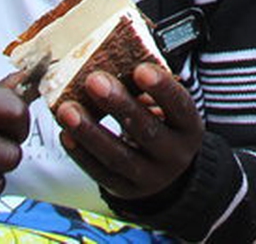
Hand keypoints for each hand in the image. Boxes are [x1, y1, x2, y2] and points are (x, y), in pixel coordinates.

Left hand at [55, 62, 204, 204]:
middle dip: (118, 104)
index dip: (162, 88)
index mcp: (189, 128)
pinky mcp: (125, 189)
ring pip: (118, 156)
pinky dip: (81, 153)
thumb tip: (117, 65)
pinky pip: (101, 173)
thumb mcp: (169, 110)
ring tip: (67, 109)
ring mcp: (150, 177)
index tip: (140, 68)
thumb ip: (149, 91)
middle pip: (146, 130)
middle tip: (94, 80)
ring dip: (90, 131)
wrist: (167, 175)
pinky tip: (66, 134)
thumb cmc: (164, 127)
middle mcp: (175, 155)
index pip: (180, 105)